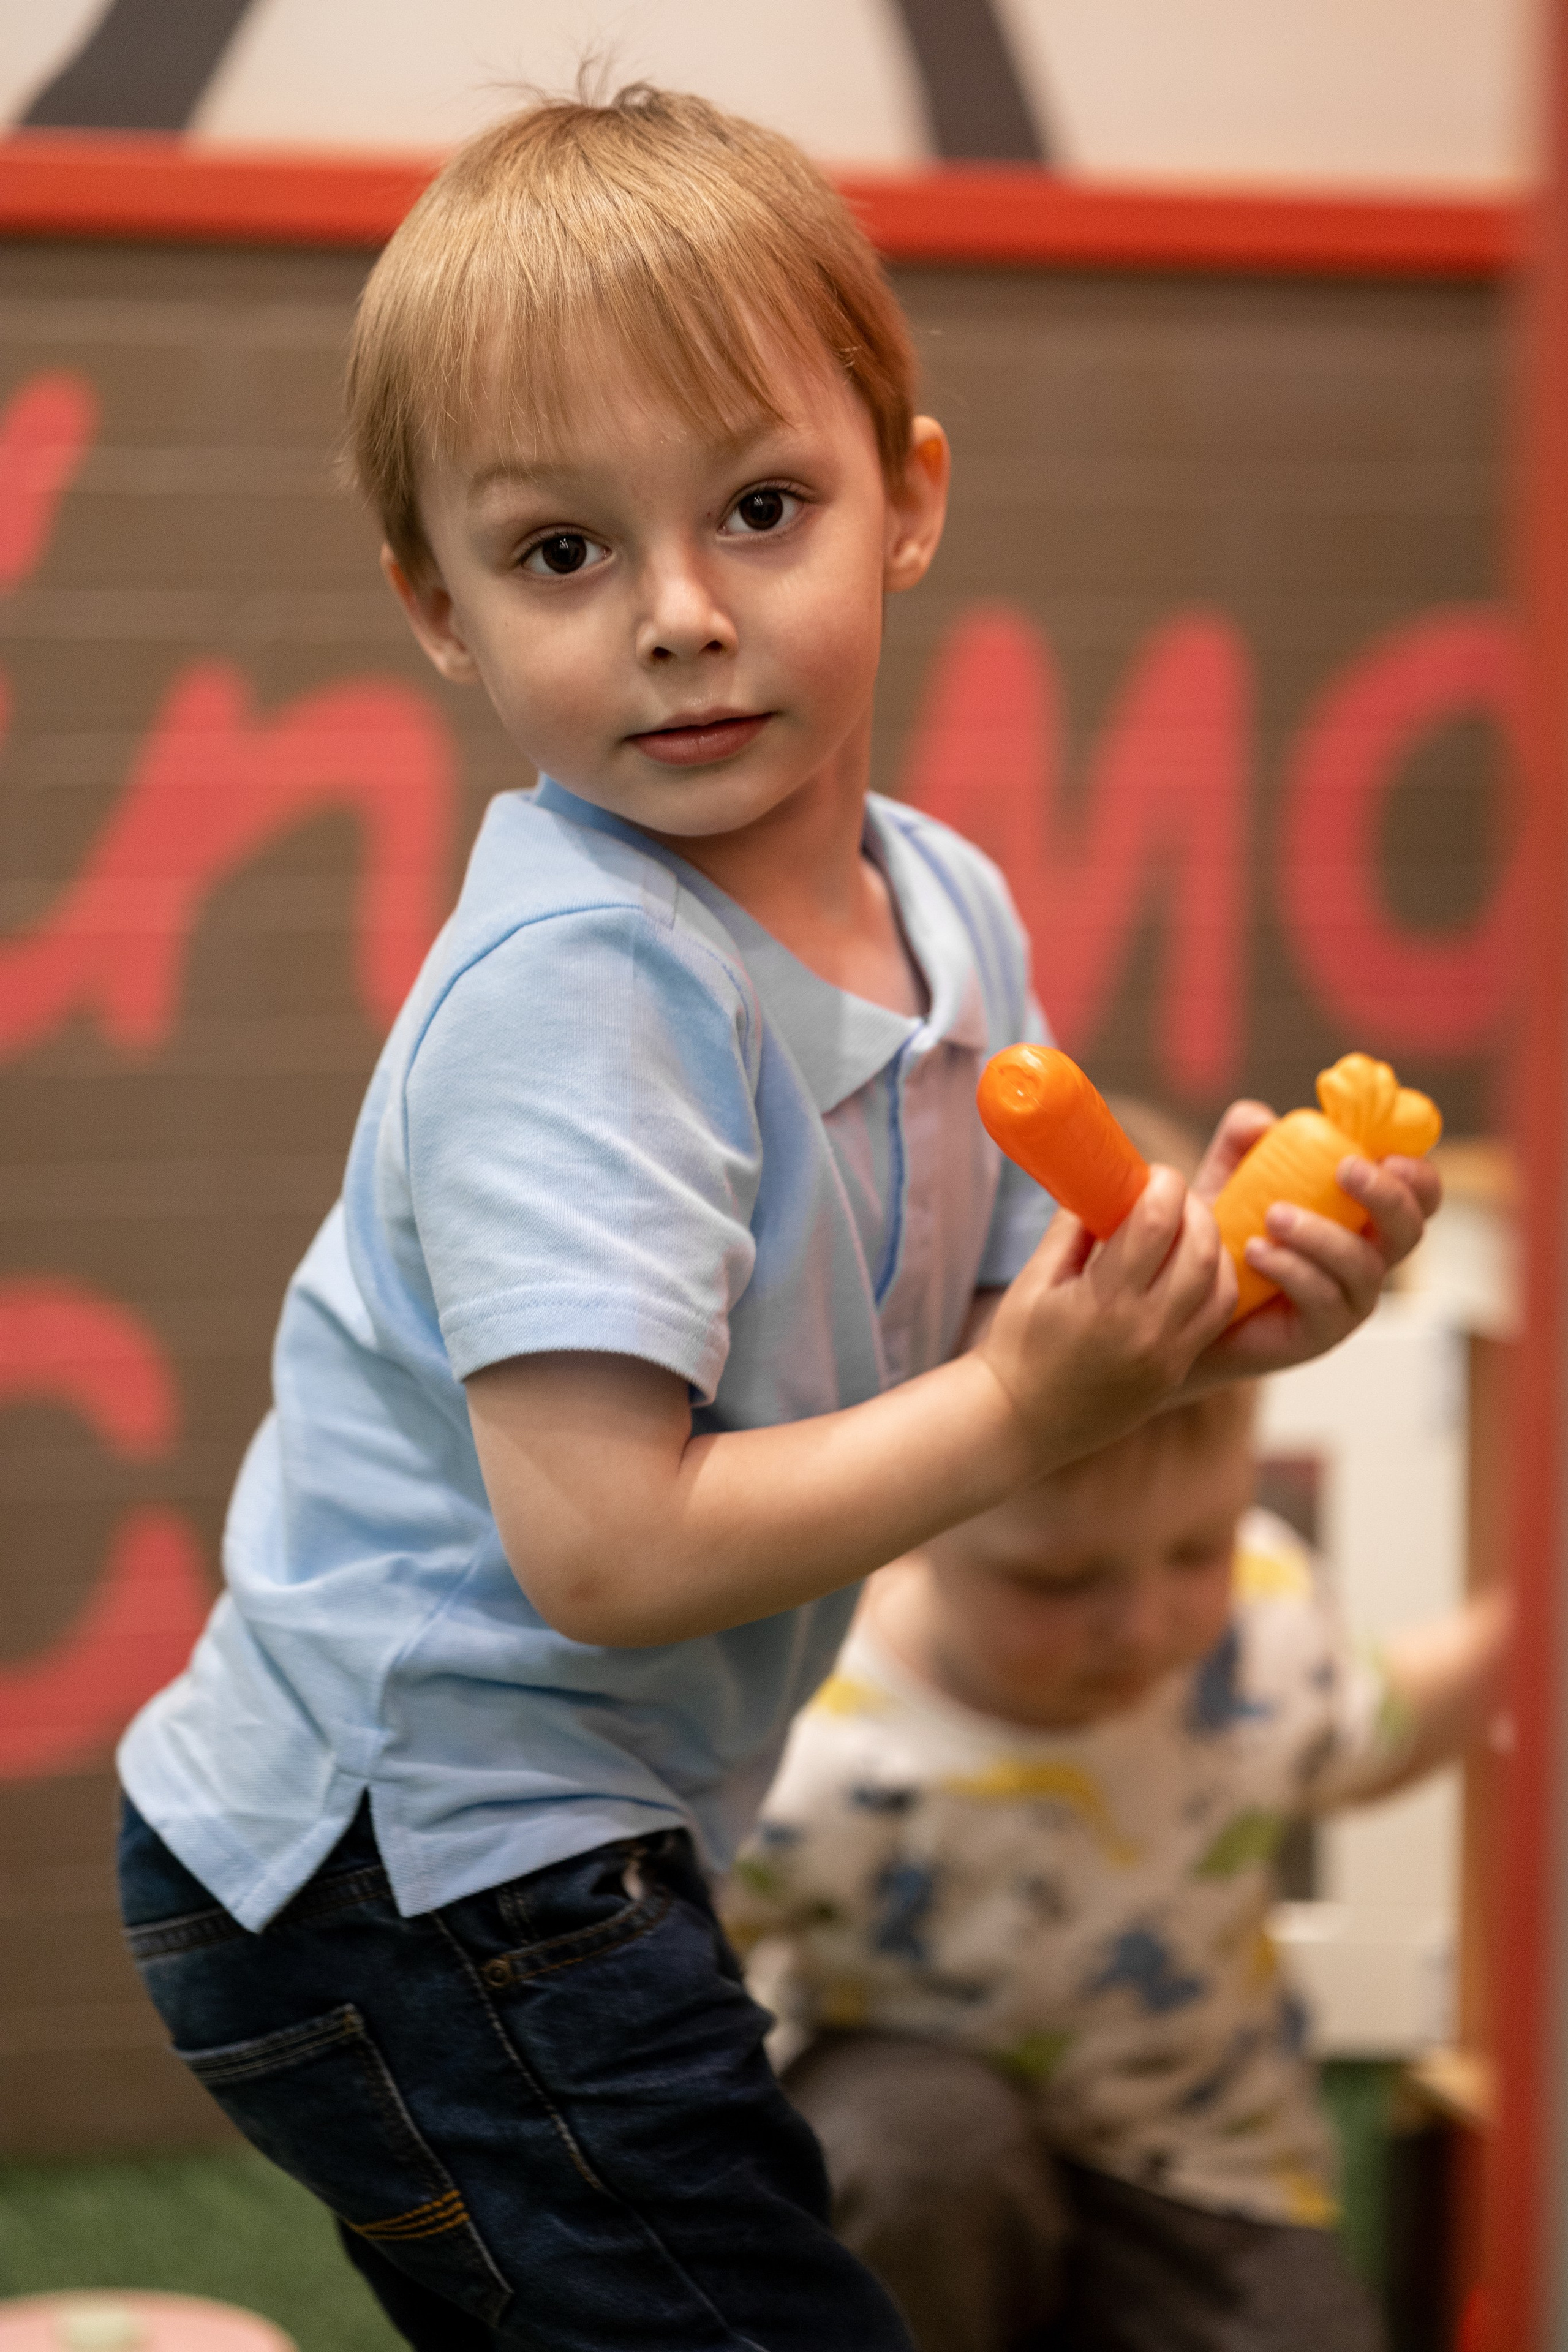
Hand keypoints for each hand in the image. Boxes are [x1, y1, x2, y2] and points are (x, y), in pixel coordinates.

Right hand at [979, 1164, 1235, 1470]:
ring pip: (1222, 1285)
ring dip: (1213, 1245)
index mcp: (1104, 1302)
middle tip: (1172, 1194)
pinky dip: (1215, 1283)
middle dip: (1194, 1207)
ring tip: (1186, 1228)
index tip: (1151, 1173)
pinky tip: (1191, 1268)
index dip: (1163, 1185)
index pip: (1158, 1223)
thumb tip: (1104, 1182)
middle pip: (1201, 1249)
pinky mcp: (1176, 1373)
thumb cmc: (1017, 1345)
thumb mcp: (1035, 1279)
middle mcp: (1146, 1331)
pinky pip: (1215, 1318)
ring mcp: (1167, 1357)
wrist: (1018, 1423)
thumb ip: (1073, 1227)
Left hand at [1188, 1100, 1441, 1381]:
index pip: (1418, 1193)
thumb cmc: (1223, 1228)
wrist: (1189, 1293)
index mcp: (1363, 1213)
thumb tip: (1265, 1121)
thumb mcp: (1228, 1173)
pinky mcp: (1322, 1332)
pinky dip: (1293, 1268)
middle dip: (1386, 1195)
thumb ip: (1243, 1137)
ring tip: (1274, 1215)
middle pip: (1410, 1228)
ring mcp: (1351, 1298)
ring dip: (1323, 1234)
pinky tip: (1255, 1251)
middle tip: (1345, 1168)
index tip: (1387, 1151)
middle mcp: (1369, 1255)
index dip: (1418, 1173)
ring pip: (1365, 1266)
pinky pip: (1325, 1299)